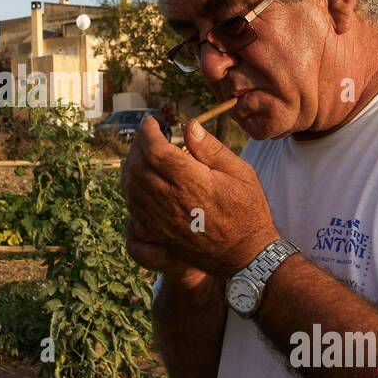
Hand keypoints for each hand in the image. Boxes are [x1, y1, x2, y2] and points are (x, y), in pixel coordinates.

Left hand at [120, 116, 278, 278]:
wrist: (247, 256)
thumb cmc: (248, 211)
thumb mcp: (241, 173)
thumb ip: (212, 149)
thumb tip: (189, 125)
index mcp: (192, 182)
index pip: (155, 150)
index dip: (147, 132)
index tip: (151, 121)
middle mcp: (172, 201)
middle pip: (137, 167)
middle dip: (136, 146)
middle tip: (145, 136)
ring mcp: (162, 221)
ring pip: (131, 188)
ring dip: (130, 167)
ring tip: (138, 154)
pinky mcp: (160, 235)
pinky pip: (134, 210)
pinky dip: (131, 190)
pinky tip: (138, 182)